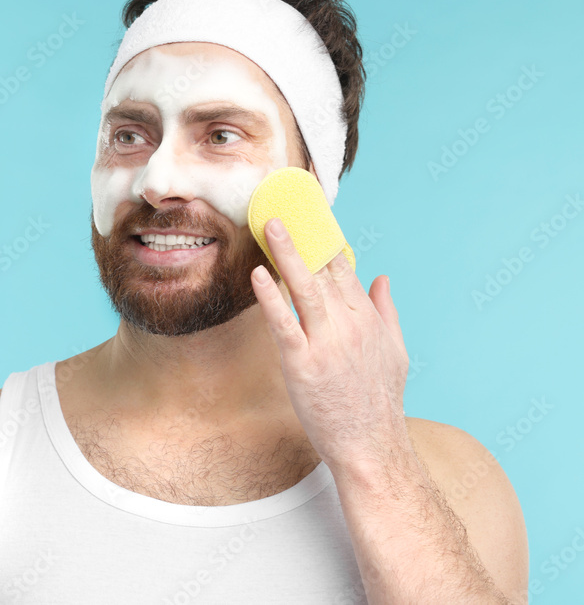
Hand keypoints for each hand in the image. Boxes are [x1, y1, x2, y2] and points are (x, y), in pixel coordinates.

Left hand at [250, 217, 410, 470]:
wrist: (371, 447)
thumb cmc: (378, 403)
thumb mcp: (394, 352)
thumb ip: (387, 311)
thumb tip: (382, 277)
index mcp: (368, 319)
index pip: (343, 268)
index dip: (323, 238)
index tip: (308, 213)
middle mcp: (349, 325)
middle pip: (323, 270)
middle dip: (304, 235)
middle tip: (283, 205)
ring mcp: (327, 343)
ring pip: (304, 288)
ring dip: (287, 254)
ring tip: (271, 225)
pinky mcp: (304, 364)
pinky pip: (284, 323)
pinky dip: (271, 298)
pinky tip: (259, 275)